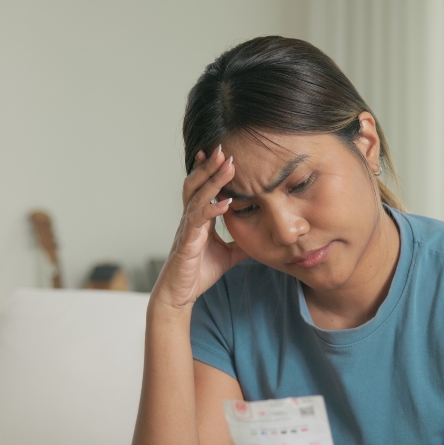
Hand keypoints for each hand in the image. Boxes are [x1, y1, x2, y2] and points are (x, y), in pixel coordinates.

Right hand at [152, 146, 247, 308]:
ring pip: (196, 198)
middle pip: (196, 184)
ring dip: (212, 181)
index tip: (223, 154)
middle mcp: (190, 219)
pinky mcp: (186, 244)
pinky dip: (211, 211)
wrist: (180, 295)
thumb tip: (263, 238)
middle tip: (223, 149)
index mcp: (199, 219)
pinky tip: (224, 203)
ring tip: (227, 167)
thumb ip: (242, 243)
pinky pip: (197, 222)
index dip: (211, 171)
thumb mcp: (228, 255)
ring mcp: (187, 230)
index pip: (203, 188)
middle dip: (209, 166)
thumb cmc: (198, 273)